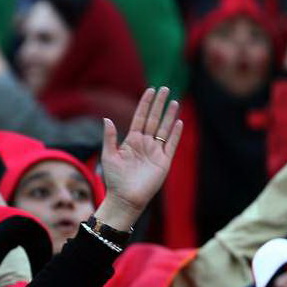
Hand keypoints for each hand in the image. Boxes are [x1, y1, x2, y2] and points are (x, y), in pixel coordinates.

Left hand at [97, 87, 181, 229]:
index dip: (145, 104)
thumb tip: (107, 119)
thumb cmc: (114, 179)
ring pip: (164, 129)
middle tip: (165, 88)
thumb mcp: (109, 155)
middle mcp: (145, 143)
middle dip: (159, 104)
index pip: (140, 117)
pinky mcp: (164, 161)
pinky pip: (171, 145)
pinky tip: (179, 121)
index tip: (150, 90)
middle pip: (154, 119)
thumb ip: (110, 137)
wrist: (125, 198)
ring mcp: (155, 151)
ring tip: (174, 101)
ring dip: (169, 115)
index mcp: (131, 140)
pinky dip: (175, 133)